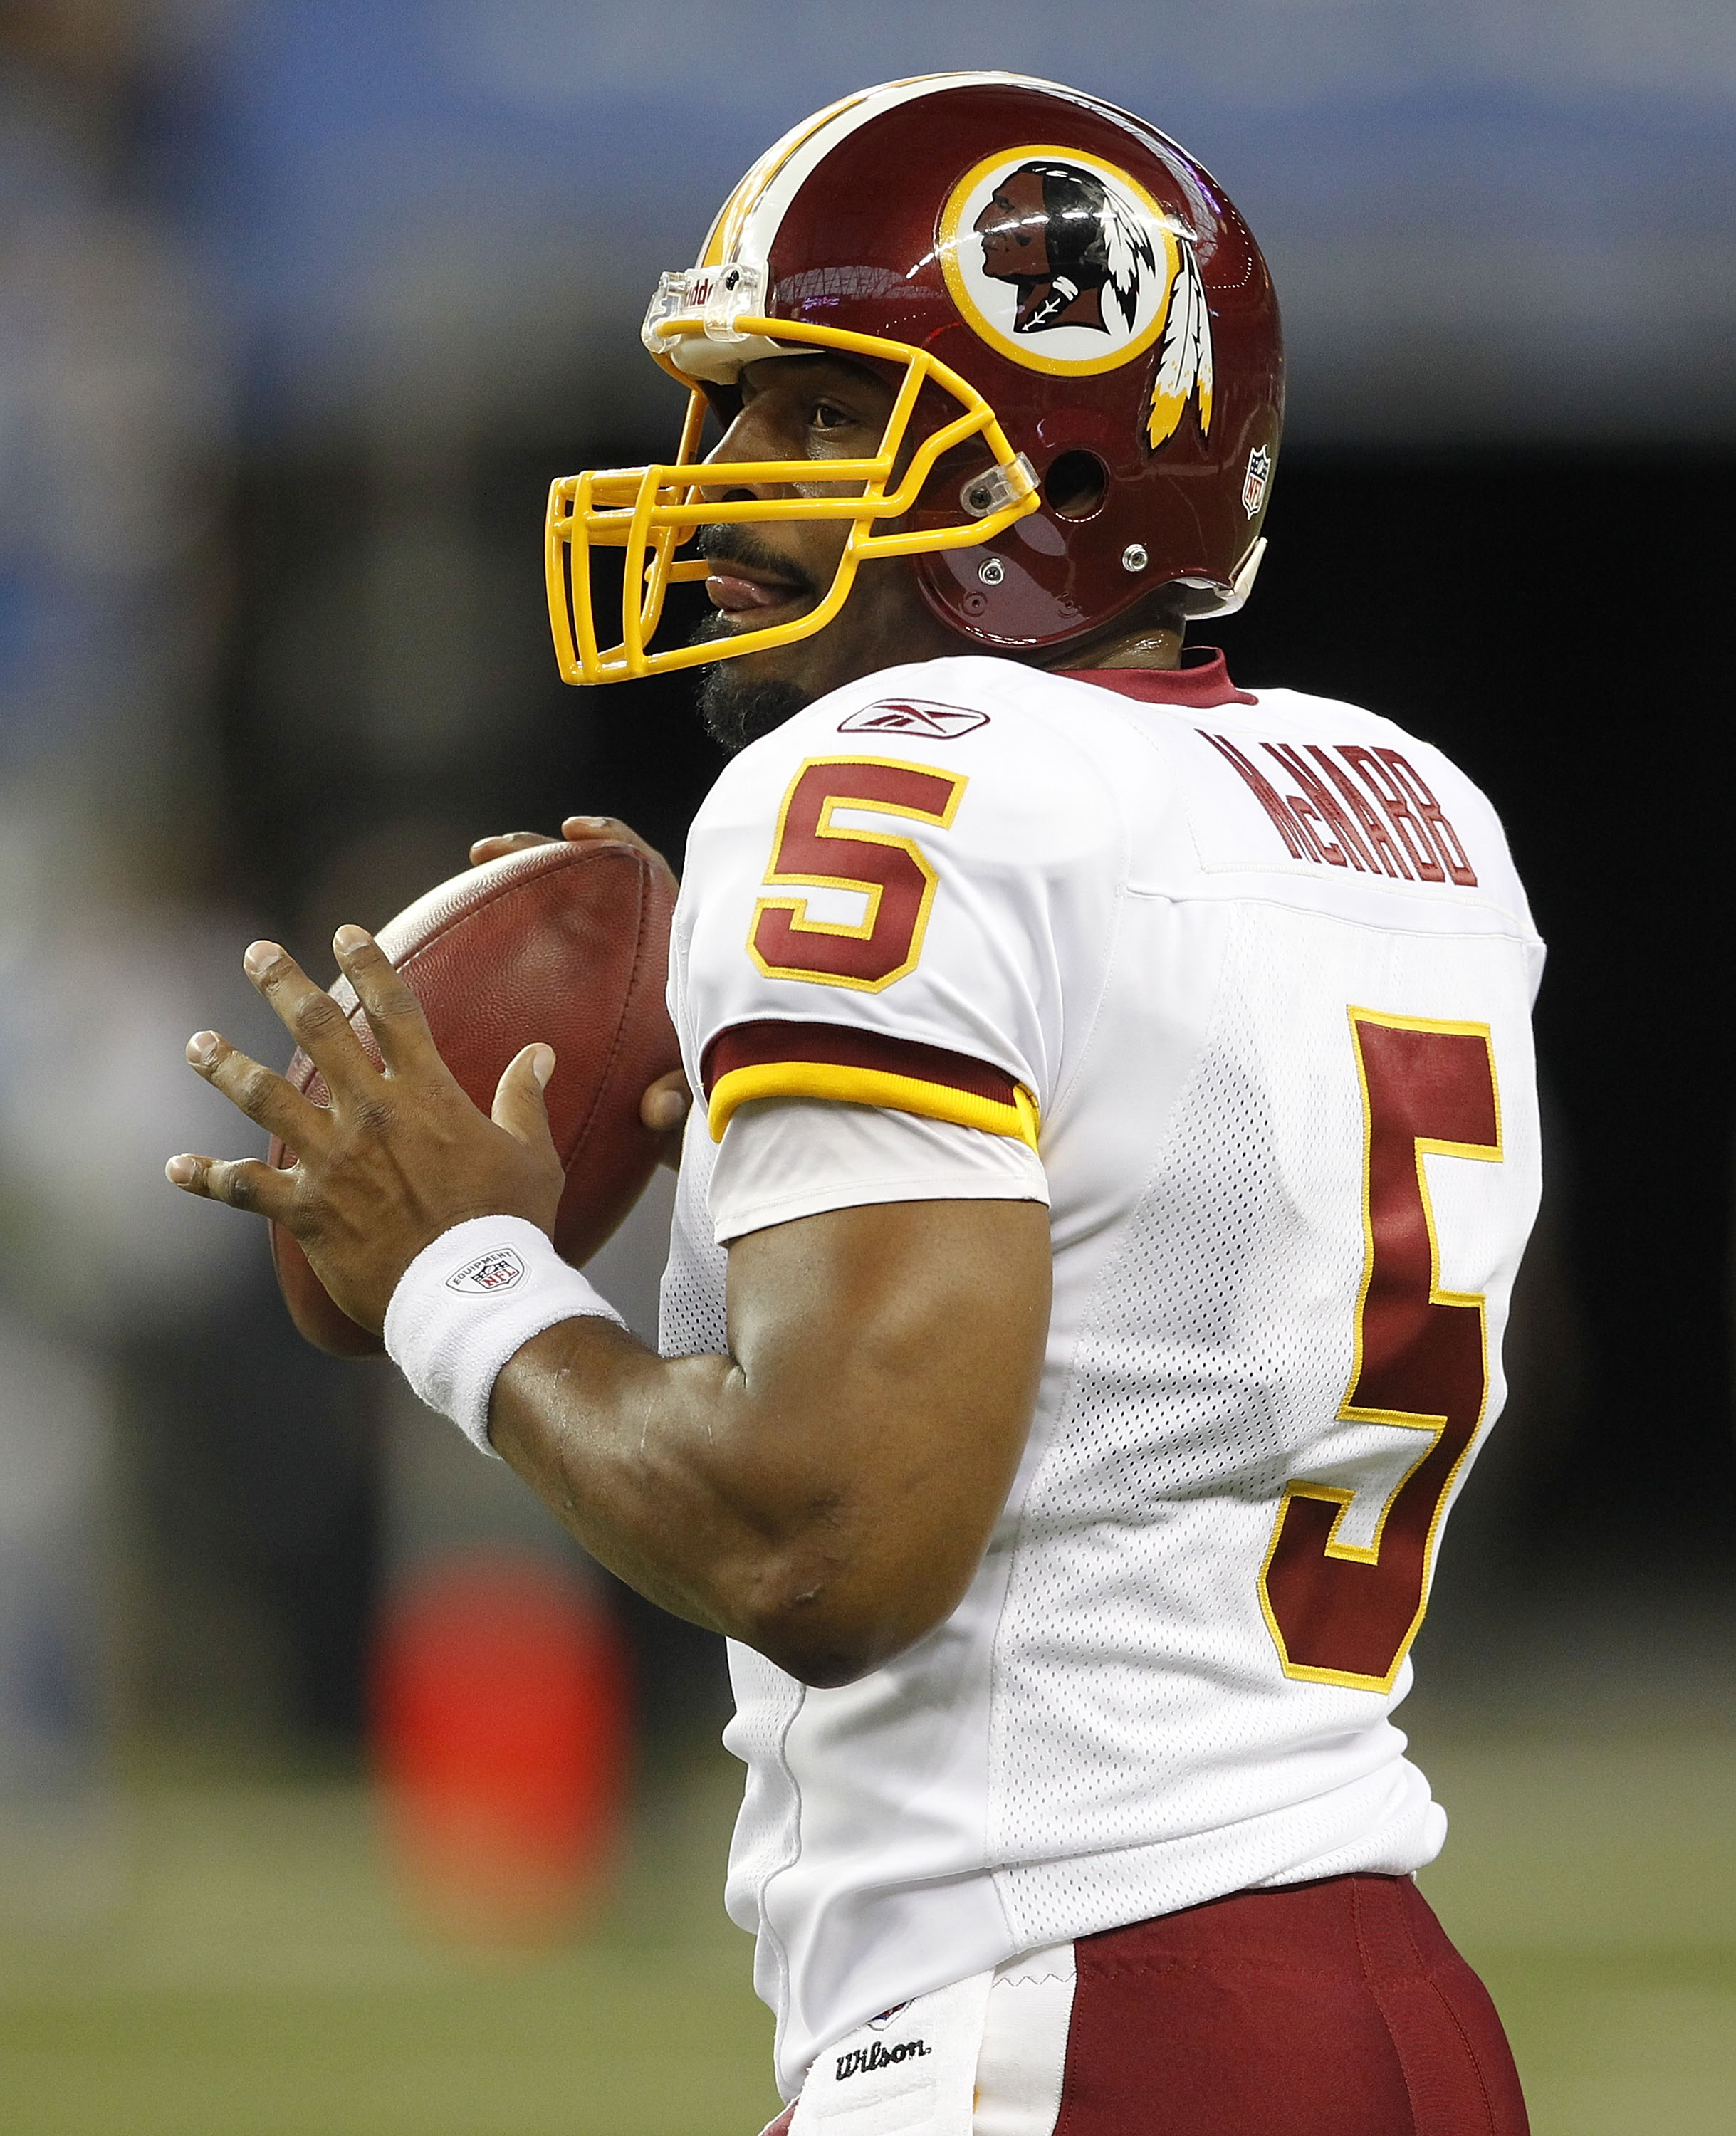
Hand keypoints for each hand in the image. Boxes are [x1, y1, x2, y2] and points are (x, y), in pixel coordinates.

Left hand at [164, 926, 564, 1332]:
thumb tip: (537, 1053)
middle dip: (283, 985)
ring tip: (199, 1045)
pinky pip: (244, 1188)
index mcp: (427, 1094)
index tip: (346, 933)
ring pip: (264, 1096)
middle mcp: (371, 1114)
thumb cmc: (509, 1225)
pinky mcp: (307, 1209)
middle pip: (318, 1030)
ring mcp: (332, 1160)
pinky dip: (207, 1178)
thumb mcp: (532, 1155)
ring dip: (226, 1067)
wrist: (471, 1292)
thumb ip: (524, 1100)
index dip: (369, 966)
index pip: (394, 1010)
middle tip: (257, 953)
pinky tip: (176, 1168)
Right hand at [469, 815, 690, 1148]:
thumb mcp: (694, 1090)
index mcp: (674, 947)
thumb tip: (657, 1108)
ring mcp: (606, 958)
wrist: (705, 1108)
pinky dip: (511, 927)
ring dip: (518, 877)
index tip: (574, 830)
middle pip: (590, 876)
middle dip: (540, 854)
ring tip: (475, 863)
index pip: (650, 871)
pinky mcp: (583, 985)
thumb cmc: (702, 1090)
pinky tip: (469, 928)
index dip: (614, 840)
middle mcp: (638, 943)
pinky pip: (544, 944)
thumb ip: (677, 1097)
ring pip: (560, 902)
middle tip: (489, 851)